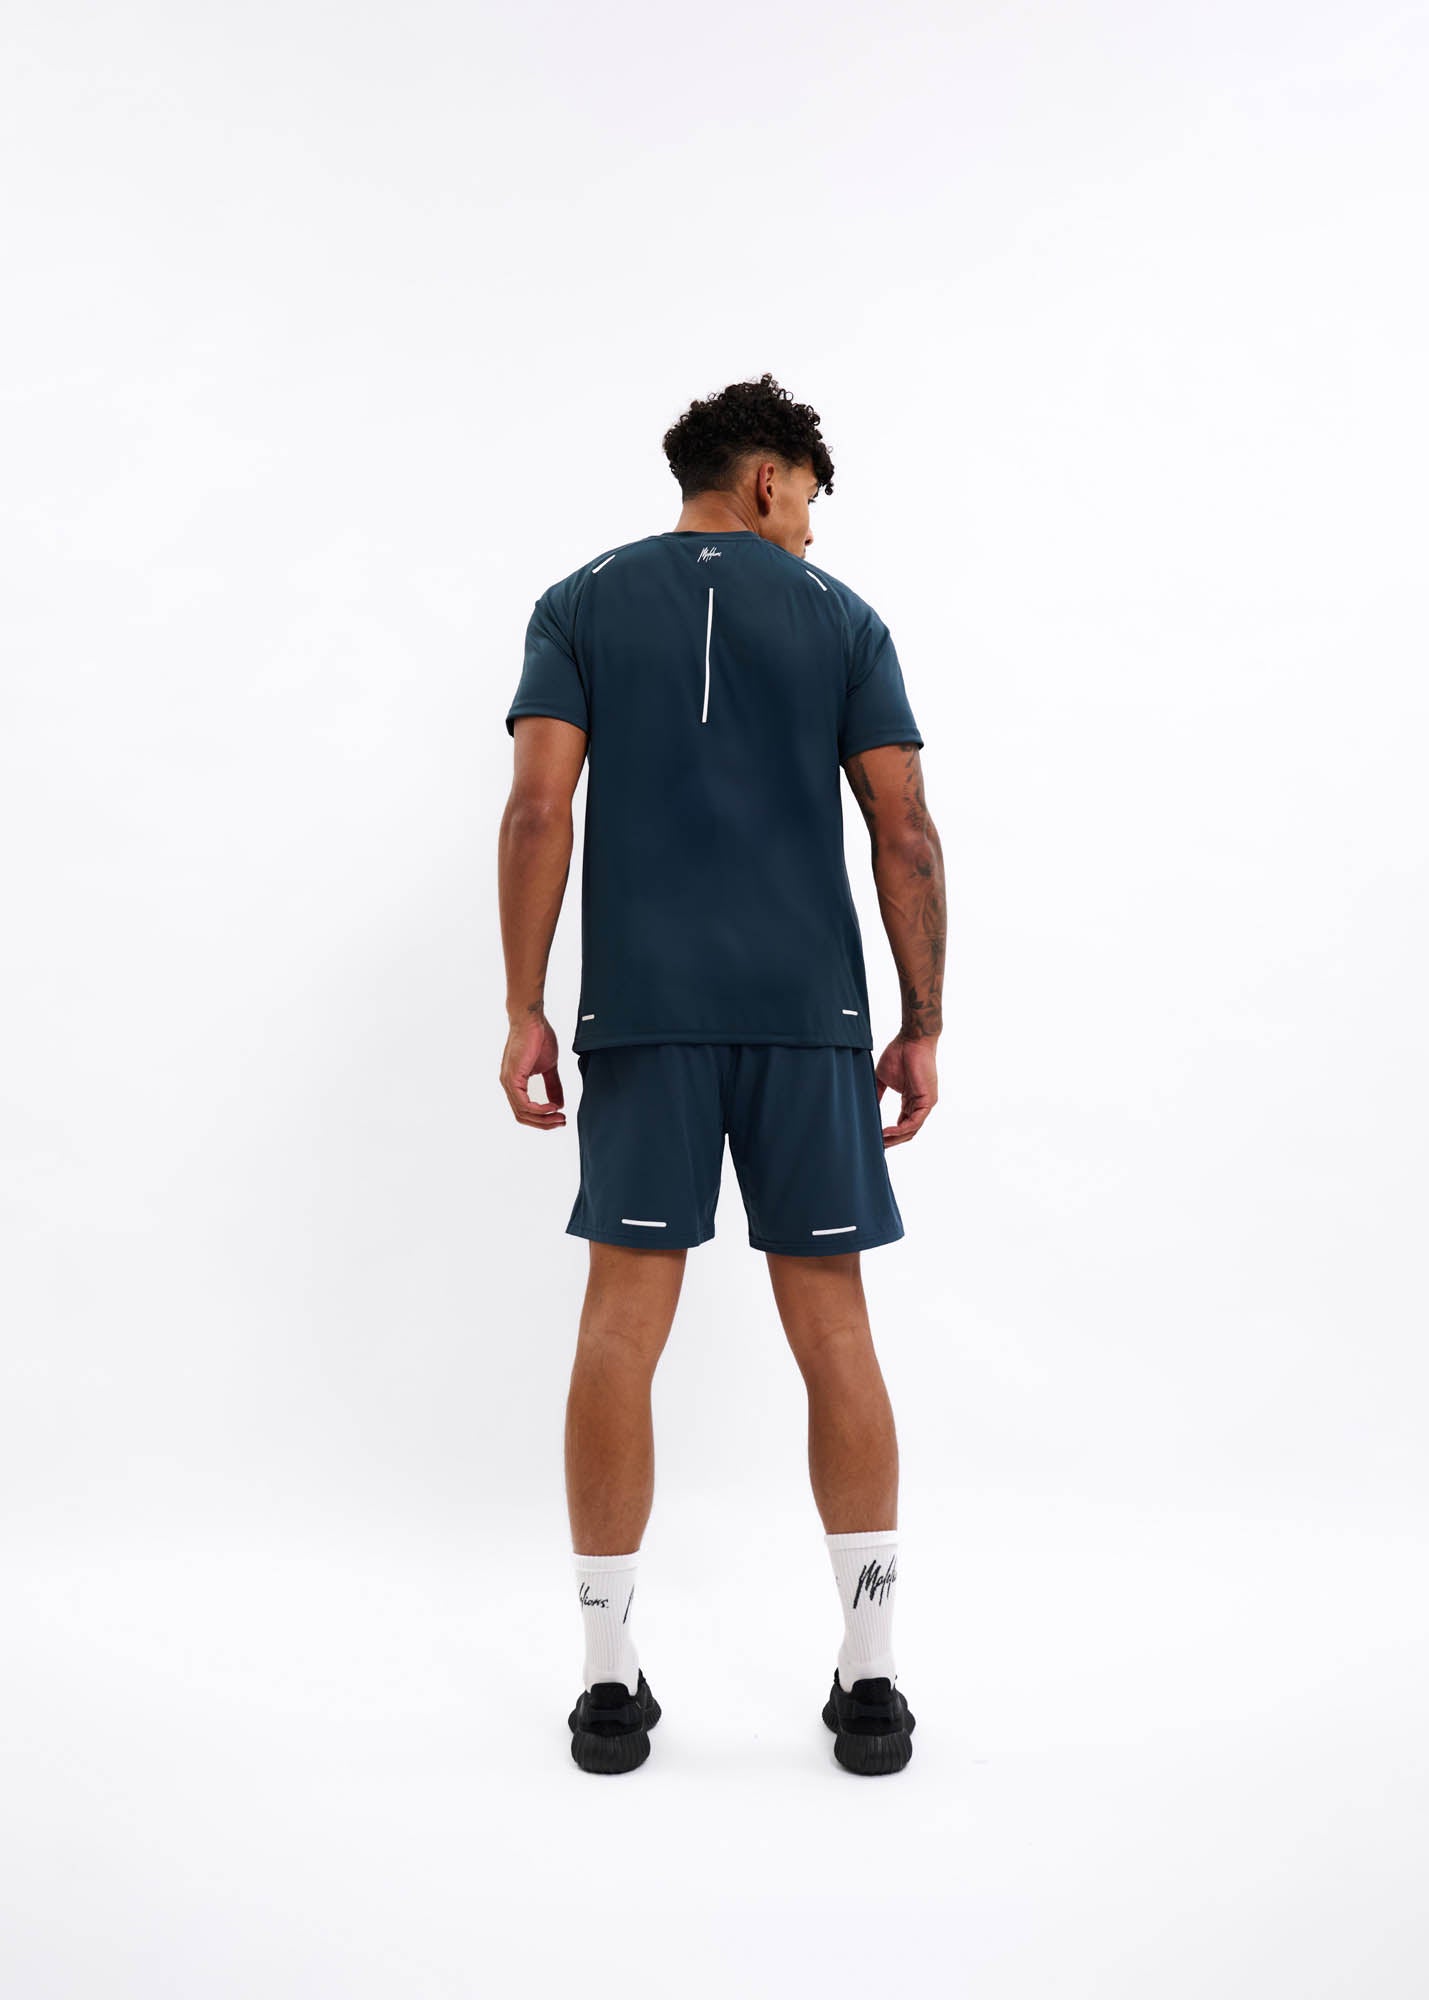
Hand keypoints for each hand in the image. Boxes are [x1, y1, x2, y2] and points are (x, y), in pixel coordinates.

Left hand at [500, 1014, 566, 1129]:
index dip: (542, 1119)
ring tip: (560, 1117)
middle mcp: (509, 1085)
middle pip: (522, 1117)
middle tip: (562, 1122)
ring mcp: (508, 1082)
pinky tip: (552, 1107)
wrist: (532, 1020)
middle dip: (544, 1124)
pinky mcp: (512, 1077)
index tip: (561, 1118)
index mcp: (515, 1084)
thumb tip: (559, 1104)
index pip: (525, 1111)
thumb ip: (552, 1086)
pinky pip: (523, 1103)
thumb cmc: (538, 1038)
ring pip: (522, 1113)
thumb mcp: (549, 1067)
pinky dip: (539, 1109)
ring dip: (543, 1119)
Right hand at [873, 1035, 937, 1145]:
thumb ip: (877, 1094)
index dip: (890, 1135)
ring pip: (911, 1130)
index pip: (902, 1124)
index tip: (875, 1140)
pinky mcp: (927, 1101)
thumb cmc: (898, 1053)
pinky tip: (886, 1132)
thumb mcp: (882, 1078)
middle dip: (892, 1141)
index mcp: (911, 1101)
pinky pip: (914, 1122)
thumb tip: (867, 1107)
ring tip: (879, 1142)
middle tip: (875, 1147)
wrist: (911, 1040)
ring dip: (895, 1139)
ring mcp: (925, 1104)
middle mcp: (919, 1105)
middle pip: (907, 1131)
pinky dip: (900, 1130)